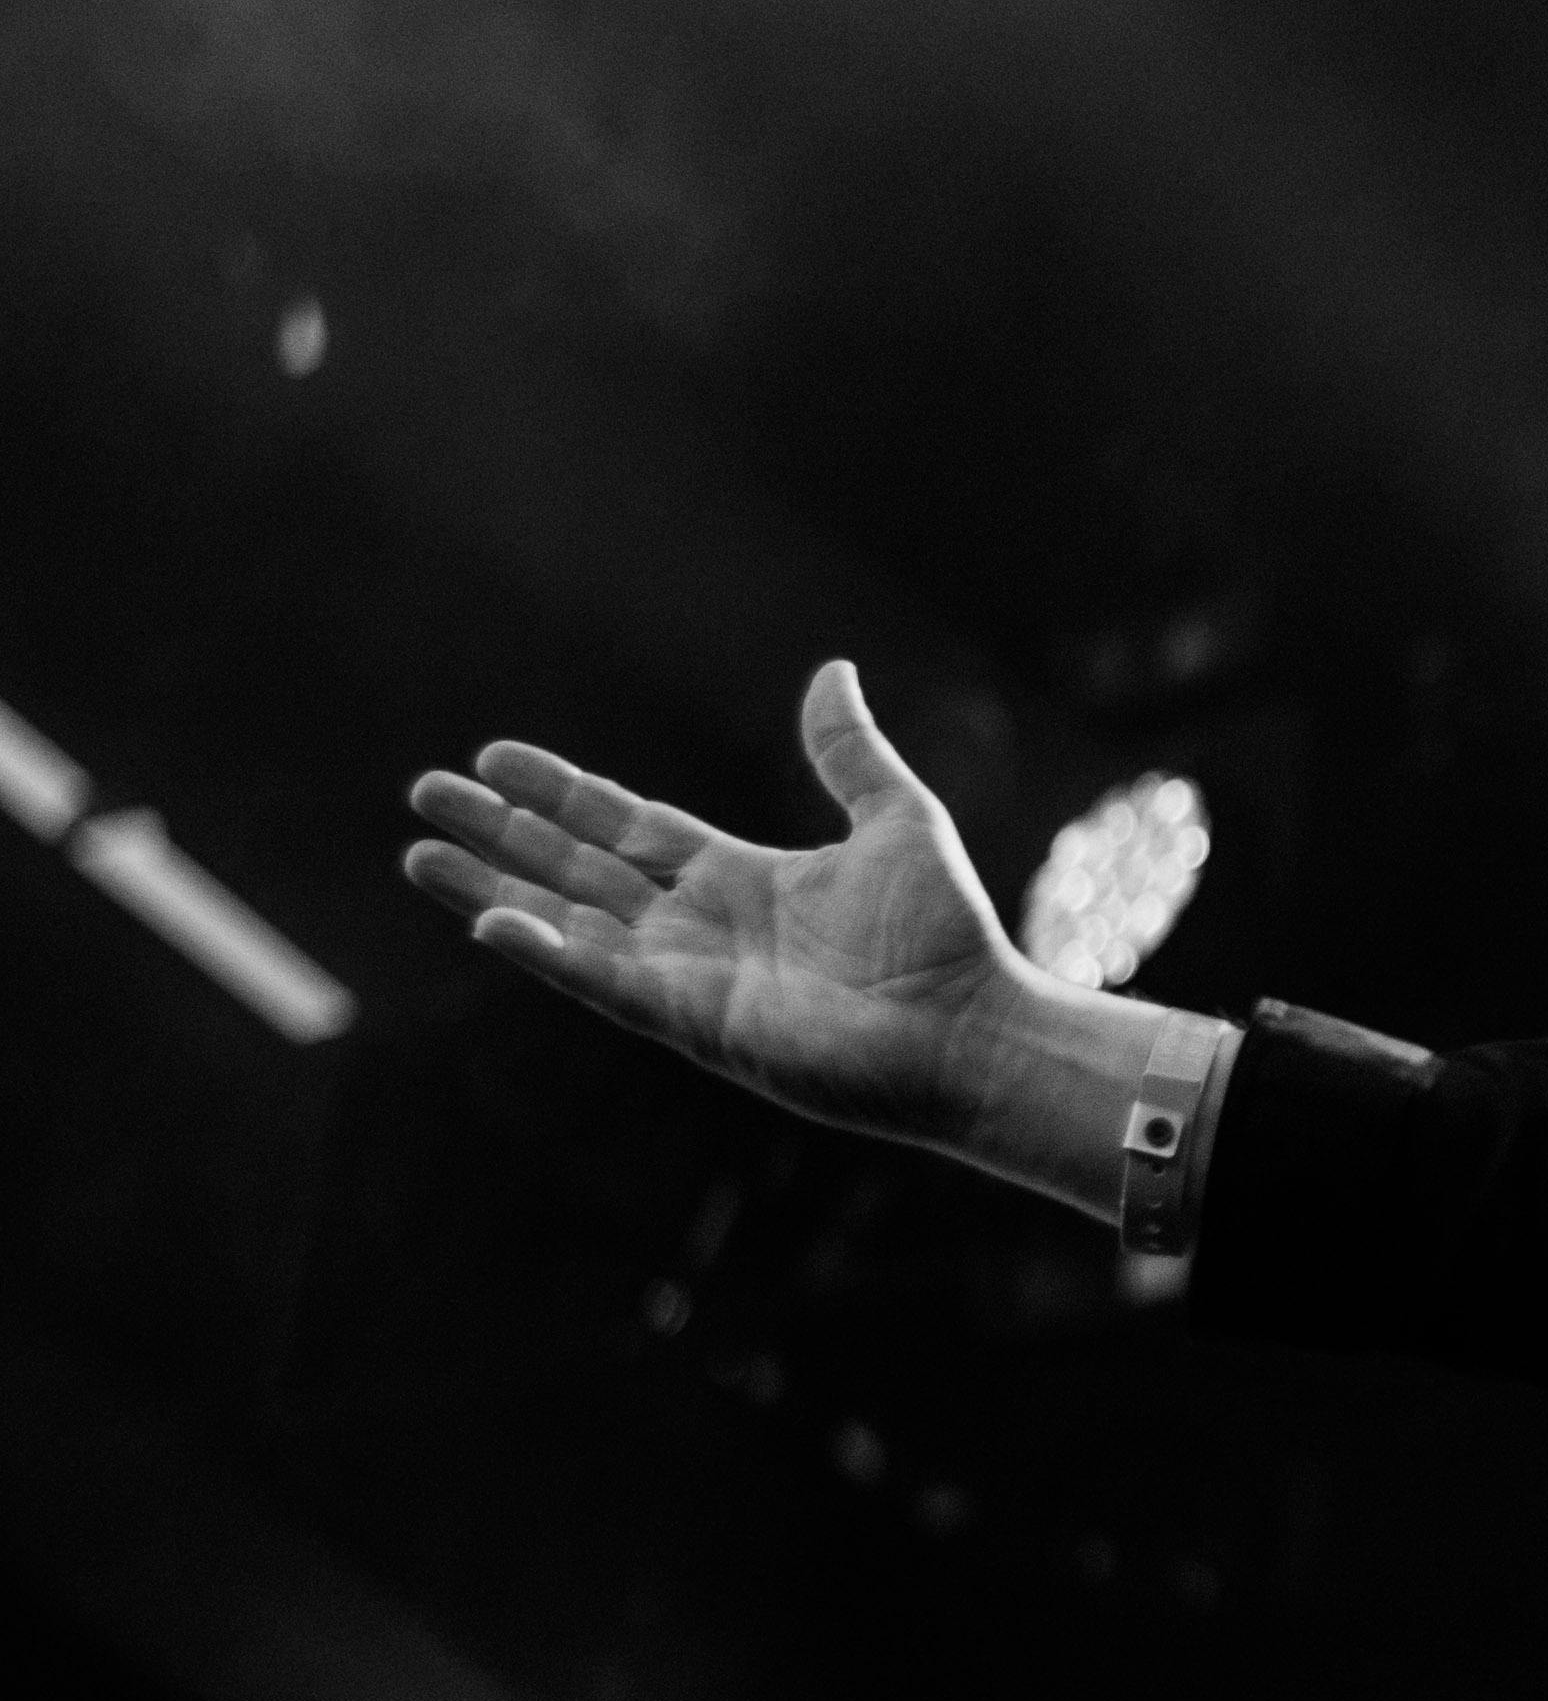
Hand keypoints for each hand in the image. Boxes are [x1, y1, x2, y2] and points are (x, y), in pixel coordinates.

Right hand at [400, 659, 1161, 1214]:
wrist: (977, 1028)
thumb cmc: (950, 937)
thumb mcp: (898, 819)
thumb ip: (848, 753)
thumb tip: (832, 671)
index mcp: (740, 878)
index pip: (625, 825)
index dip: (559, 793)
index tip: (493, 757)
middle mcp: (701, 927)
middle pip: (575, 870)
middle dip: (500, 835)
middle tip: (424, 796)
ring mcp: (691, 978)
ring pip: (567, 926)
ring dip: (492, 892)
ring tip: (417, 858)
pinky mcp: (696, 1023)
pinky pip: (606, 984)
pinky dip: (550, 956)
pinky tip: (490, 923)